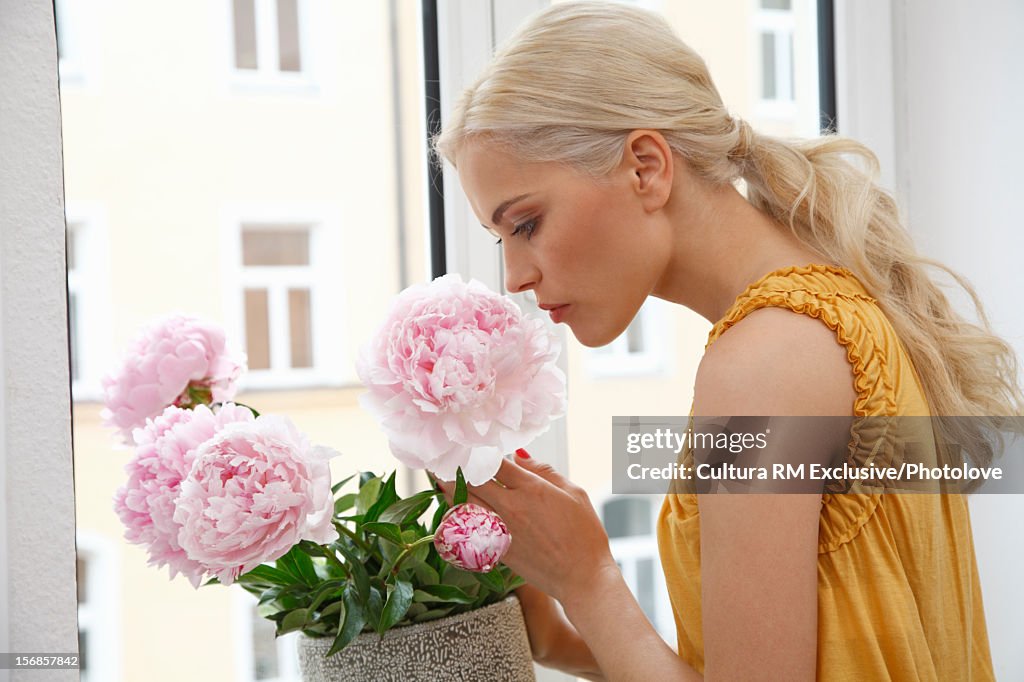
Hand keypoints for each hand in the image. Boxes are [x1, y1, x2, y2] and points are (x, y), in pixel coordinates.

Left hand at [432, 450, 615, 604]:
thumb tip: (519, 457)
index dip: (479, 453)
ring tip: (439, 478)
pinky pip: (468, 528)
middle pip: (472, 481)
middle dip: (456, 468)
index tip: (469, 447)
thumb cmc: (585, 536)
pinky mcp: (496, 550)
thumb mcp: (574, 493)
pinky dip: (457, 515)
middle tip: (442, 459)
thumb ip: (544, 472)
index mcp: (531, 489)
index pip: (494, 463)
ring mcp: (501, 530)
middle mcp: (511, 508)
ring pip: (464, 504)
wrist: (582, 578)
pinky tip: (452, 507)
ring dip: (449, 490)